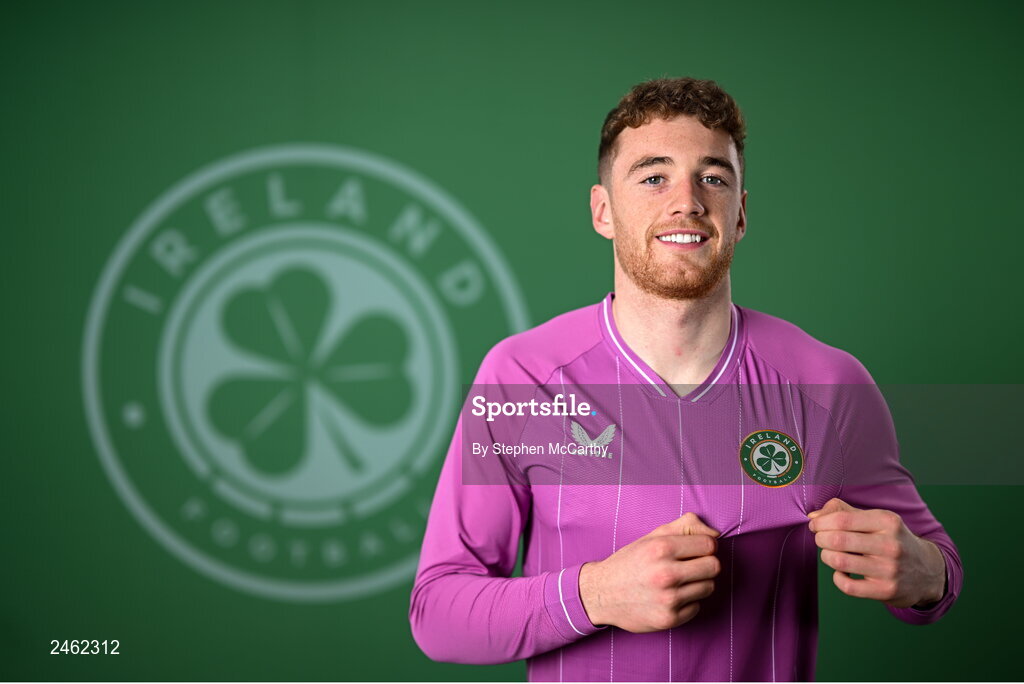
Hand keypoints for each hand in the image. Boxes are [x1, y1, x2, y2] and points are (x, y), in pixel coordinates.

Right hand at [579, 512, 720, 632]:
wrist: (601, 593)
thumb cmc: (630, 562)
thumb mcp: (652, 537)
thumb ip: (685, 527)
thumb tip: (716, 535)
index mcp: (661, 548)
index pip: (709, 545)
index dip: (705, 547)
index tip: (695, 551)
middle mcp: (665, 573)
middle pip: (714, 567)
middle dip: (706, 565)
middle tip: (690, 566)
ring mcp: (668, 599)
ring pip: (708, 587)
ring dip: (697, 584)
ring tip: (678, 582)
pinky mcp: (669, 619)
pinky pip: (697, 607)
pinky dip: (687, 602)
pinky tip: (670, 597)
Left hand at [808, 498, 946, 608]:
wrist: (928, 571)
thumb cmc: (893, 541)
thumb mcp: (876, 520)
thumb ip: (844, 513)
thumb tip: (813, 517)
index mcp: (887, 522)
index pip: (842, 519)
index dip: (821, 523)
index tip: (815, 525)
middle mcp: (891, 544)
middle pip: (838, 540)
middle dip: (820, 539)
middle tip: (821, 540)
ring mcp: (889, 569)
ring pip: (840, 562)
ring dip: (827, 557)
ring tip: (831, 555)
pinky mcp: (886, 591)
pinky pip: (848, 586)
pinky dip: (837, 578)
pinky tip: (841, 573)